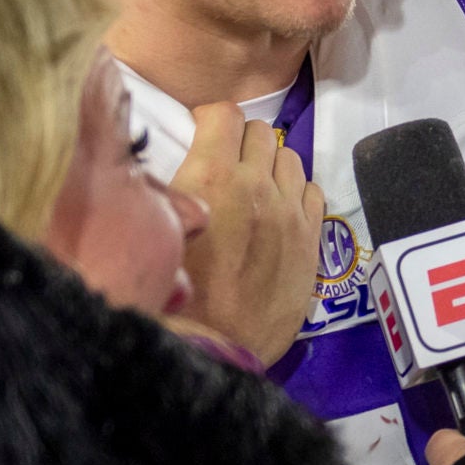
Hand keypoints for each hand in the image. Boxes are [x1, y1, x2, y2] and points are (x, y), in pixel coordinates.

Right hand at [170, 103, 322, 367]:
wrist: (209, 350)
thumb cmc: (167, 296)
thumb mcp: (152, 230)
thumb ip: (164, 189)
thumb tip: (169, 168)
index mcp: (211, 178)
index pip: (224, 114)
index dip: (210, 121)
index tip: (200, 136)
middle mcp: (257, 187)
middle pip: (260, 132)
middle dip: (240, 142)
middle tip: (223, 167)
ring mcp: (290, 214)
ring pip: (290, 159)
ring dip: (269, 166)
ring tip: (252, 190)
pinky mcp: (311, 242)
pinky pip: (313, 192)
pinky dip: (296, 194)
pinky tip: (277, 212)